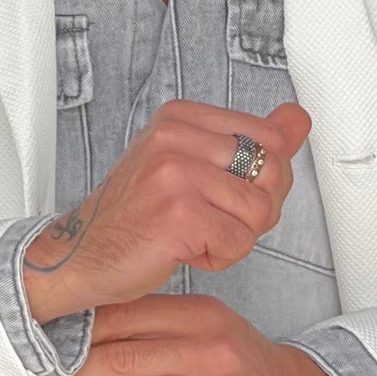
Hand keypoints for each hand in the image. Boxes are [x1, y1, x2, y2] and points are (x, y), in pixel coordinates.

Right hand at [22, 102, 310, 323]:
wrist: (79, 257)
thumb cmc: (132, 218)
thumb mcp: (191, 166)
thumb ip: (249, 142)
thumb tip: (297, 119)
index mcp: (180, 118)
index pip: (271, 138)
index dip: (261, 179)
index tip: (222, 193)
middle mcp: (174, 137)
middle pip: (273, 172)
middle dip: (254, 210)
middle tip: (211, 221)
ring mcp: (174, 173)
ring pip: (260, 210)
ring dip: (235, 237)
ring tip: (195, 236)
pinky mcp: (178, 214)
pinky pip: (238, 242)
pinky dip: (219, 258)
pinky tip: (185, 251)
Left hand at [69, 293, 353, 375]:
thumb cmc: (243, 367)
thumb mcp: (207, 328)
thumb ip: (157, 325)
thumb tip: (86, 327)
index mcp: (202, 315)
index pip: (127, 316)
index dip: (83, 330)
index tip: (55, 340)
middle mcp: (212, 349)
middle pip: (122, 358)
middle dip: (83, 370)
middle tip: (65, 374)